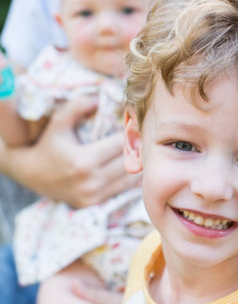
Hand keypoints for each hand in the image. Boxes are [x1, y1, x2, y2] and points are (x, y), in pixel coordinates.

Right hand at [2, 95, 139, 206]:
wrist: (31, 173)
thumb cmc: (48, 144)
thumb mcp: (58, 122)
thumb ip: (77, 107)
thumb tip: (97, 99)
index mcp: (84, 161)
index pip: (120, 145)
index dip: (130, 133)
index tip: (134, 124)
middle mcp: (90, 181)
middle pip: (128, 163)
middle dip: (136, 148)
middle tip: (140, 137)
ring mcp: (93, 195)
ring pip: (129, 179)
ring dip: (136, 165)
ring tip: (138, 151)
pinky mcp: (94, 203)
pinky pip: (122, 190)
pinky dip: (129, 178)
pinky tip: (130, 166)